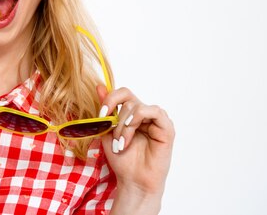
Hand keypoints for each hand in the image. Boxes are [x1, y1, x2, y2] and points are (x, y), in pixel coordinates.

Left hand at [97, 85, 174, 201]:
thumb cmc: (122, 159)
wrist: (133, 181)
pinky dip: (138, 119)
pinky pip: (154, 111)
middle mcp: (145, 114)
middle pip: (128, 98)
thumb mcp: (107, 132)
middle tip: (114, 138)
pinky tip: (132, 133)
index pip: (122, 93)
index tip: (100, 115)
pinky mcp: (167, 128)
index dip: (109, 99)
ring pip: (137, 106)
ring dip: (125, 125)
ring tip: (122, 143)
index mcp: (131, 113)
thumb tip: (99, 86)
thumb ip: (106, 111)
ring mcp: (157, 120)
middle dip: (116, 120)